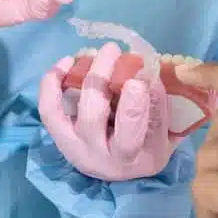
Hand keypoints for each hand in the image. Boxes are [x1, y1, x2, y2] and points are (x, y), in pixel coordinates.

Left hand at [38, 42, 175, 181]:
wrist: (123, 166)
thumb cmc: (151, 144)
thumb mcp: (167, 132)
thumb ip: (159, 105)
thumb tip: (147, 72)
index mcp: (133, 158)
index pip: (130, 135)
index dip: (133, 105)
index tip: (140, 78)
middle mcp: (100, 158)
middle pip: (93, 117)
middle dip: (101, 79)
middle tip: (114, 50)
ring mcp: (76, 148)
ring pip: (73, 110)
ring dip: (85, 75)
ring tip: (96, 52)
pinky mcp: (60, 136)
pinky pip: (50, 110)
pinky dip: (53, 84)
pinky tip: (66, 62)